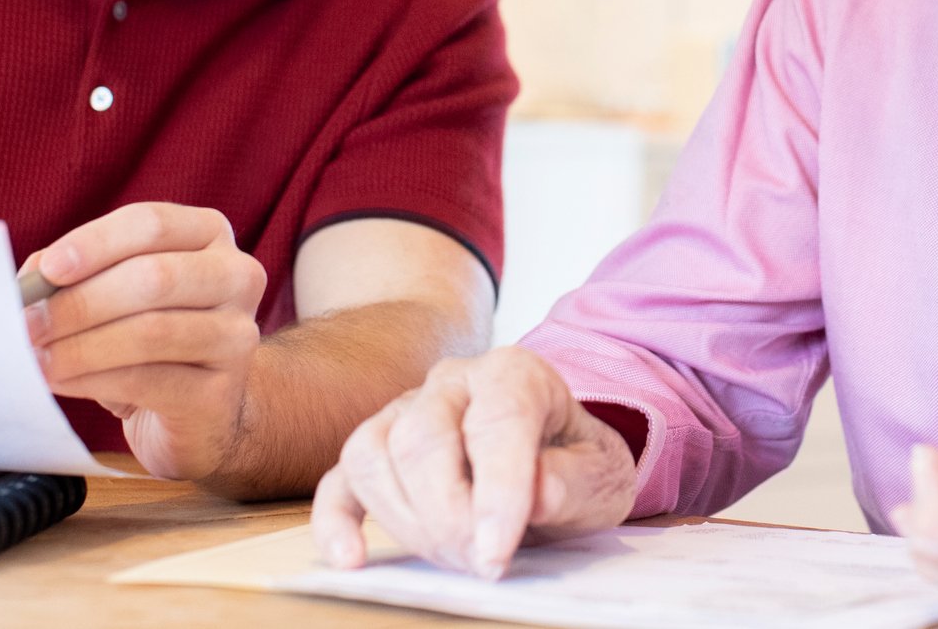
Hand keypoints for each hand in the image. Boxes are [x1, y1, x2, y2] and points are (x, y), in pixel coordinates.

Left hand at [22, 202, 265, 480]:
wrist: (197, 409)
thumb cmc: (148, 336)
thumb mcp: (115, 291)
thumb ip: (76, 275)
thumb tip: (33, 279)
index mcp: (209, 234)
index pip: (152, 224)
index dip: (95, 243)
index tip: (47, 270)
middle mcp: (236, 276)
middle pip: (154, 277)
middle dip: (81, 302)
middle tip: (28, 324)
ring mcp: (237, 336)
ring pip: (151, 332)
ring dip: (80, 346)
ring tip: (37, 359)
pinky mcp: (220, 394)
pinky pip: (148, 381)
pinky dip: (92, 380)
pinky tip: (61, 381)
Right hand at [310, 346, 637, 577]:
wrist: (554, 451)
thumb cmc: (574, 459)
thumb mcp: (601, 472)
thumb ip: (572, 480)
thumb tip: (535, 495)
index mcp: (514, 373)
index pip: (497, 421)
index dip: (496, 491)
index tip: (496, 552)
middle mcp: (452, 381)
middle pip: (422, 439)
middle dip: (447, 515)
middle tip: (481, 564)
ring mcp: (406, 410)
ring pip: (372, 454)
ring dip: (405, 521)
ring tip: (452, 558)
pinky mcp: (378, 447)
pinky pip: (339, 479)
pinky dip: (336, 520)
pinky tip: (349, 558)